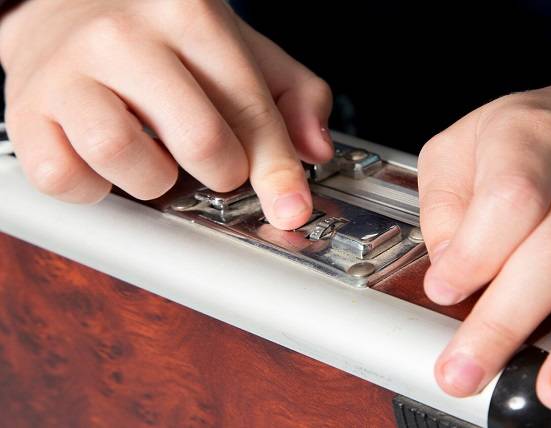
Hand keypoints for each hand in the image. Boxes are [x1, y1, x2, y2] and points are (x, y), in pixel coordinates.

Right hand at [0, 0, 332, 229]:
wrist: (61, 7)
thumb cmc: (159, 37)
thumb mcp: (236, 48)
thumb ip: (290, 94)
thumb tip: (315, 148)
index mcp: (189, 15)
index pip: (249, 108)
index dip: (278, 170)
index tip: (292, 207)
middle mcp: (124, 37)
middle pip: (199, 139)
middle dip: (222, 172)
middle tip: (216, 166)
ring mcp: (68, 71)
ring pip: (127, 158)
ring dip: (157, 180)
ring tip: (158, 159)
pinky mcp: (27, 111)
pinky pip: (66, 179)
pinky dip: (97, 188)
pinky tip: (109, 164)